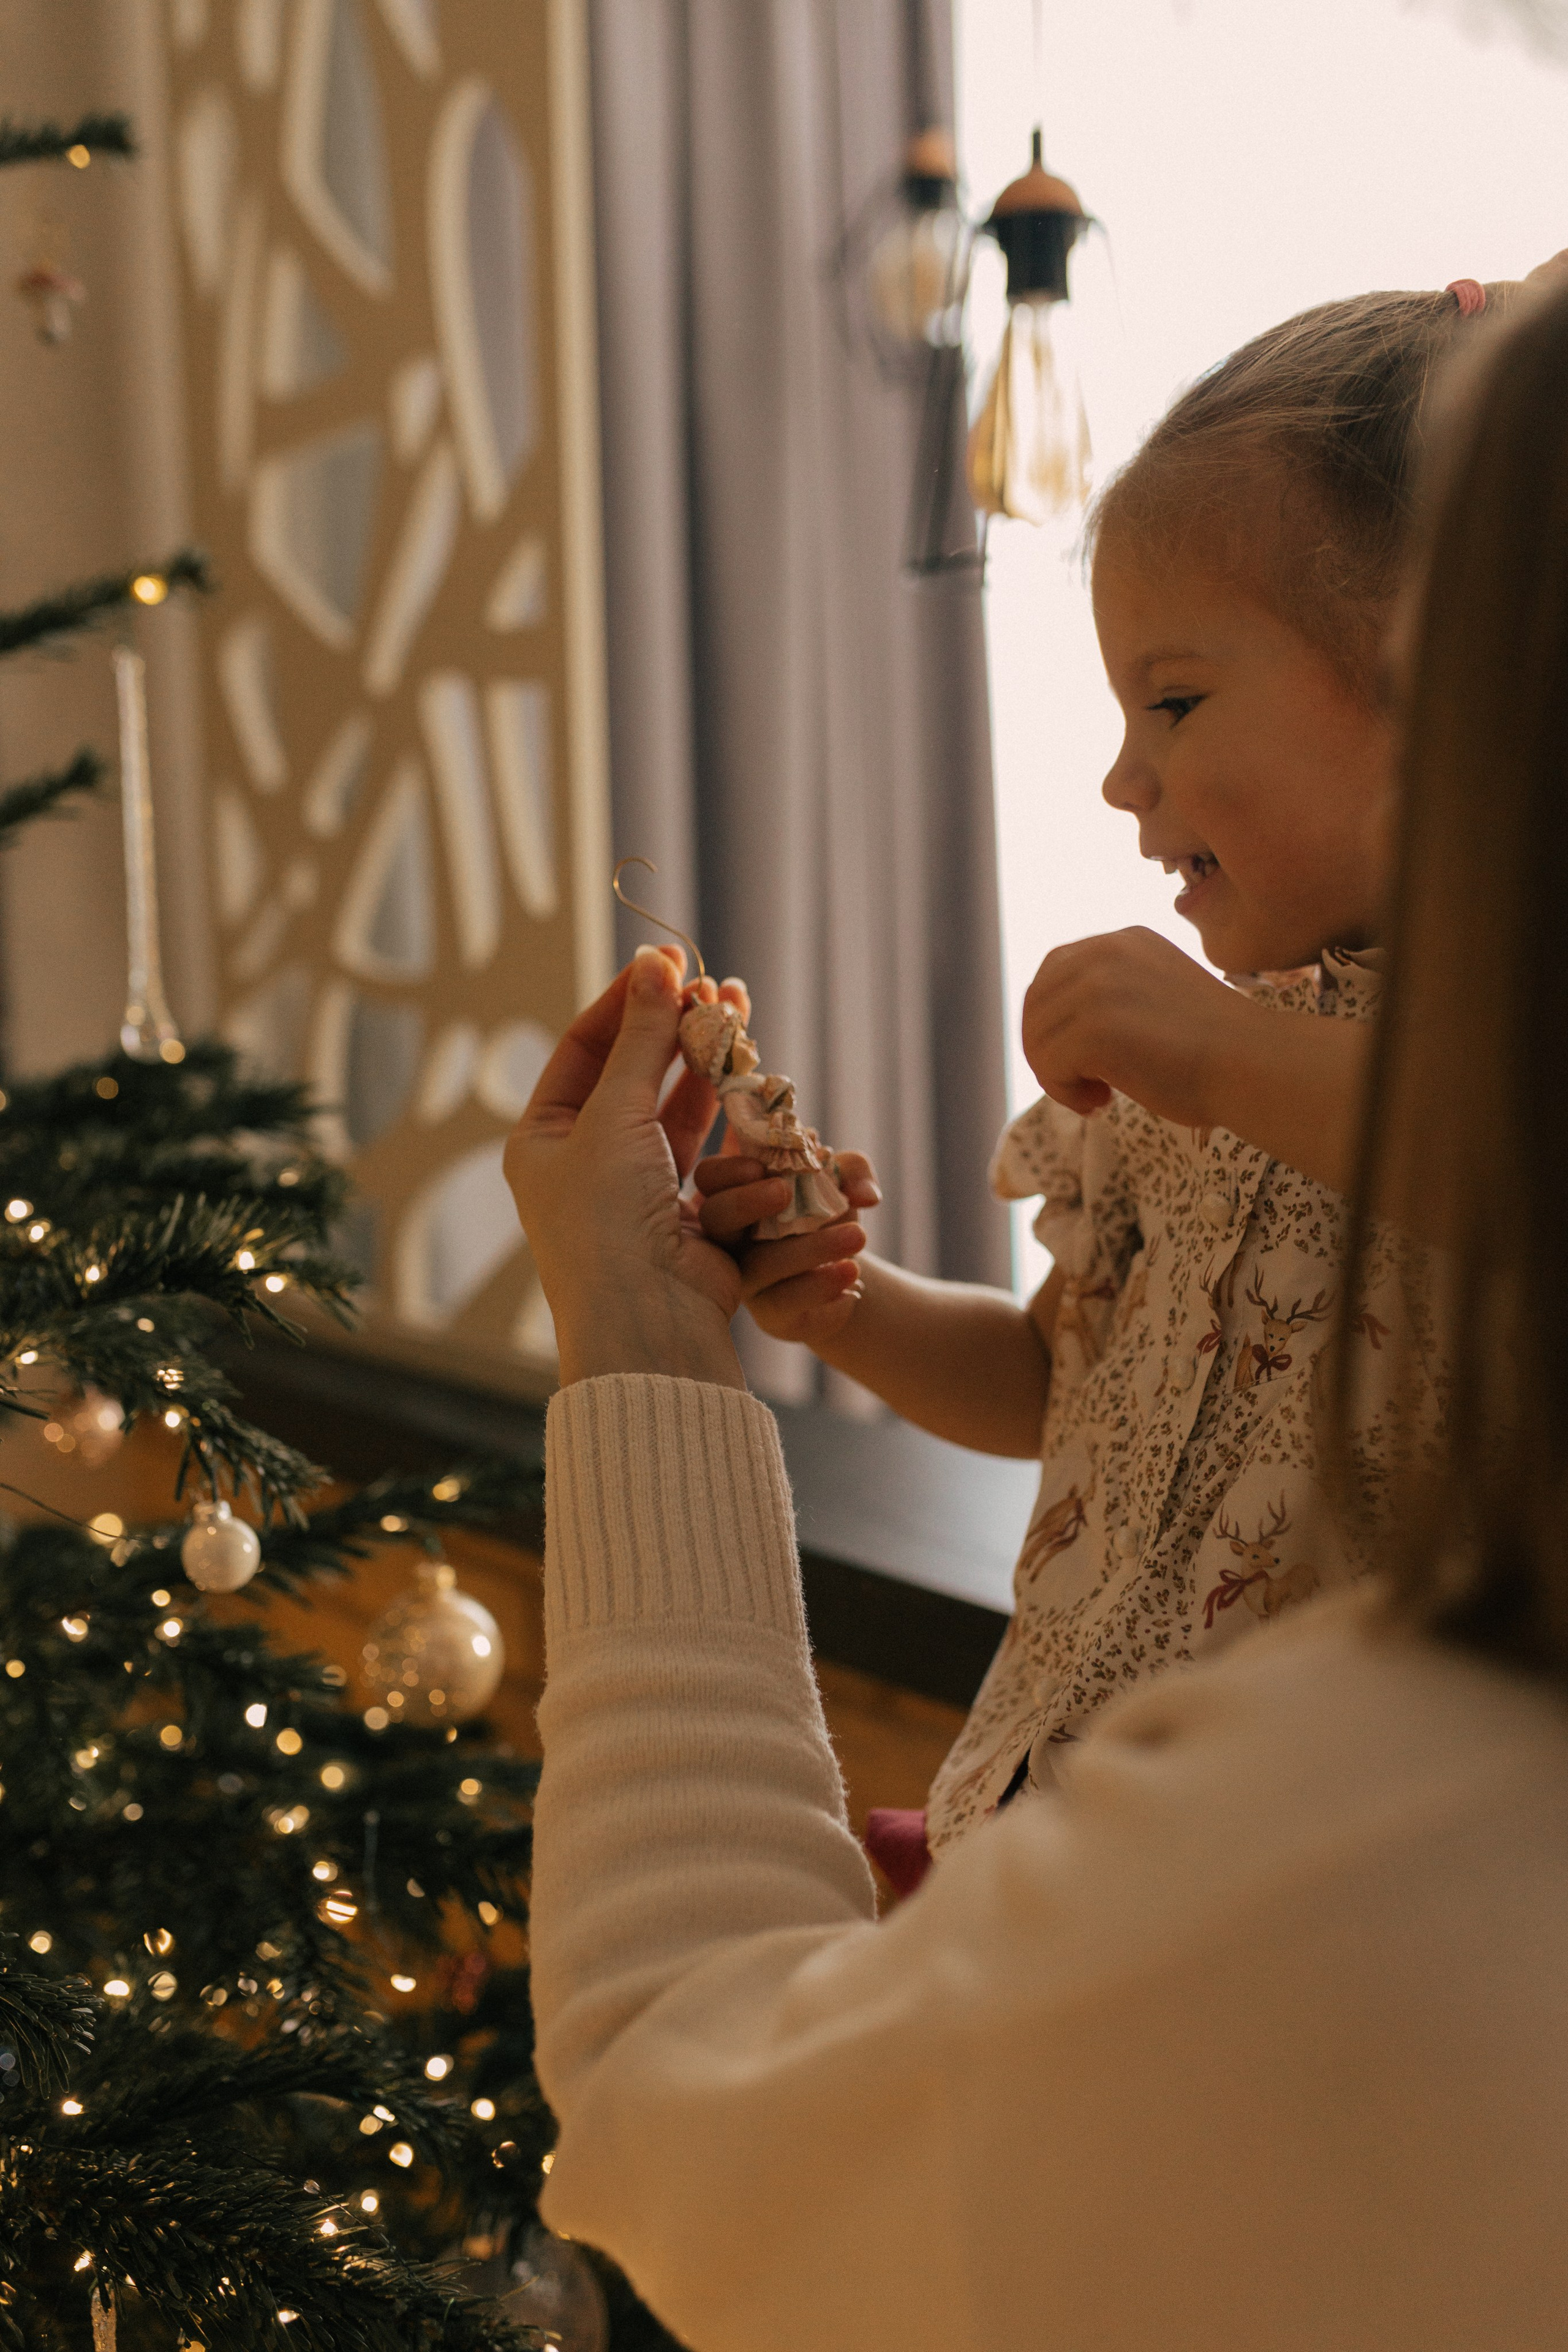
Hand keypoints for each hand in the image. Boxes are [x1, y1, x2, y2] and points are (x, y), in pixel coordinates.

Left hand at [504, 947, 748, 1388]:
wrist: (648, 1320)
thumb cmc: (608, 1218)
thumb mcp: (615, 1116)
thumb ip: (640, 1040)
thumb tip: (653, 964)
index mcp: (544, 1140)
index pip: (584, 1048)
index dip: (626, 1002)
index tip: (667, 961)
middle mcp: (586, 1165)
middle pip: (636, 1077)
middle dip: (676, 1033)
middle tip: (713, 986)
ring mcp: (639, 1193)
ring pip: (680, 1114)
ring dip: (709, 1073)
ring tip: (737, 1022)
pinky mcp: (687, 1219)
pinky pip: (713, 1158)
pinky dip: (732, 1132)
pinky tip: (749, 1091)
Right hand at [695, 1147, 881, 1348]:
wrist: (843, 1272)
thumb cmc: (828, 1215)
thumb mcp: (843, 1184)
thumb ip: (852, 1172)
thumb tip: (865, 1194)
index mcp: (739, 1194)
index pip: (709, 1177)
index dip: (727, 1170)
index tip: (761, 1166)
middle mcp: (731, 1239)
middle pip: (717, 1217)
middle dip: (747, 1202)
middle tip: (785, 1192)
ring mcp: (745, 1278)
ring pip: (759, 1266)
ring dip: (810, 1249)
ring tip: (858, 1236)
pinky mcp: (771, 1314)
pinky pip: (786, 1305)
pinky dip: (822, 1290)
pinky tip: (853, 1287)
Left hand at [1022, 927, 1260, 1123]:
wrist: (1254, 1065)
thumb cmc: (1217, 1050)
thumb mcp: (1157, 997)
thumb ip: (1115, 995)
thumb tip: (1060, 1025)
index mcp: (1125, 940)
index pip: (1054, 972)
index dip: (1055, 1021)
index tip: (1087, 1058)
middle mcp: (1106, 951)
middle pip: (1036, 1004)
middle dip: (1048, 1051)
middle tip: (1087, 1085)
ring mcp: (1098, 986)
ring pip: (1037, 1037)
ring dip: (1057, 1076)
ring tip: (1098, 1097)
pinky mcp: (1094, 1027)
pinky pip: (1047, 1065)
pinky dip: (1064, 1092)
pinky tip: (1102, 1103)